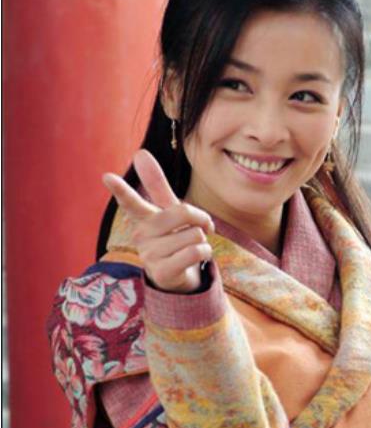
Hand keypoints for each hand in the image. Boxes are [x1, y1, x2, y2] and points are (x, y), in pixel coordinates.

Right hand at [102, 149, 214, 292]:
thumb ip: (155, 183)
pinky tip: (196, 258)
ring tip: (189, 247)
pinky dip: (205, 253)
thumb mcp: (167, 210)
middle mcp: (141, 236)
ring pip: (194, 234)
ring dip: (202, 240)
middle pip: (183, 212)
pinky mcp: (162, 272)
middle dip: (200, 218)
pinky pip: (196, 251)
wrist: (178, 274)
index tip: (107, 176)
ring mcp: (150, 255)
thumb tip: (139, 152)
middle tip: (201, 226)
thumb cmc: (172, 236)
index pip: (130, 202)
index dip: (121, 190)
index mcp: (143, 218)